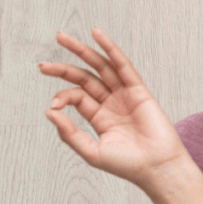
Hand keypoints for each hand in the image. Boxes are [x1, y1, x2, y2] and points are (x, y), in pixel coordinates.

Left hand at [40, 27, 191, 192]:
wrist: (157, 167)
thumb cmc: (128, 165)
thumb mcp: (91, 151)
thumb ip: (69, 133)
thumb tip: (49, 111)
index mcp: (100, 117)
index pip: (77, 97)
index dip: (63, 96)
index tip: (55, 106)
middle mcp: (112, 103)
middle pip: (85, 78)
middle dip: (64, 67)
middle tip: (43, 63)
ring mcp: (126, 96)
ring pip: (101, 67)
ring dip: (83, 51)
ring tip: (63, 38)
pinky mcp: (140, 91)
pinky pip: (124, 67)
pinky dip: (111, 51)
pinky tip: (98, 36)